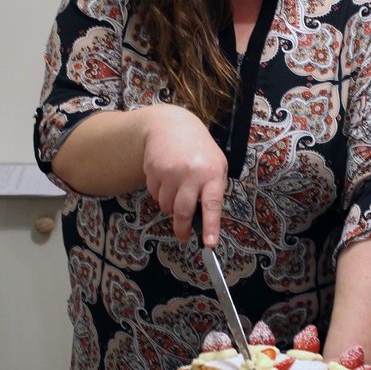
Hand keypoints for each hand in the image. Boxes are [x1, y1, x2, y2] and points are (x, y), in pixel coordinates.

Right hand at [140, 105, 227, 246]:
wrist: (172, 126)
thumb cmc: (199, 149)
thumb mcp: (217, 164)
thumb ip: (215, 188)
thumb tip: (208, 217)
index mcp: (212, 173)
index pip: (212, 204)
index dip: (210, 226)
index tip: (209, 243)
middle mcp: (192, 173)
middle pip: (183, 211)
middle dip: (182, 228)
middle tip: (183, 235)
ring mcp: (171, 172)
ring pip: (166, 205)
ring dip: (170, 206)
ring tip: (177, 189)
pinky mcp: (153, 170)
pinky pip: (155, 194)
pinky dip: (160, 193)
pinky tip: (166, 178)